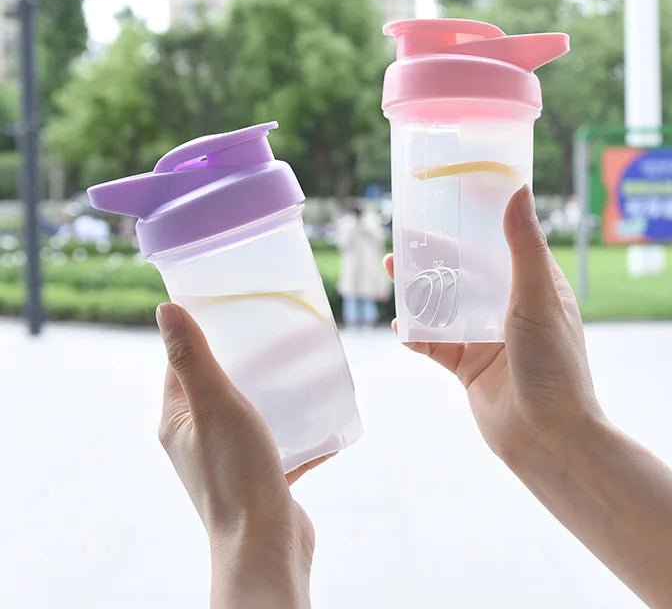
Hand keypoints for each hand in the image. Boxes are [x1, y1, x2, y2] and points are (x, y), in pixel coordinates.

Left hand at [156, 303, 328, 608]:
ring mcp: (229, 460)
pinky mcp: (261, 477)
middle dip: (245, 360)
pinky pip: (281, 443)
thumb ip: (193, 359)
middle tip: (274, 332)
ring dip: (274, 392)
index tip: (230, 307)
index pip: (181, 366)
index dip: (201, 334)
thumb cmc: (235, 474)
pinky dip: (300, 431)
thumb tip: (165, 310)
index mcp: (178, 422)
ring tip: (302, 368)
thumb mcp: (214, 406)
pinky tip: (326, 419)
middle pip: (218, 386)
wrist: (266, 545)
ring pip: (251, 413)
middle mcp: (198, 441)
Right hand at [385, 185, 603, 470]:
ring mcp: (487, 337)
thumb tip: (518, 189)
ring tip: (392, 270)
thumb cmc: (553, 365)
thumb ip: (523, 246)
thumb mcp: (536, 298)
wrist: (549, 439)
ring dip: (419, 288)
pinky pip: (434, 343)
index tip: (450, 196)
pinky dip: (415, 333)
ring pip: (446, 304)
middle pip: (466, 271)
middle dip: (436, 254)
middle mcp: (510, 308)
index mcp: (535, 286)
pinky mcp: (468, 366)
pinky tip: (398, 325)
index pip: (503, 241)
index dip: (478, 219)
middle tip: (405, 236)